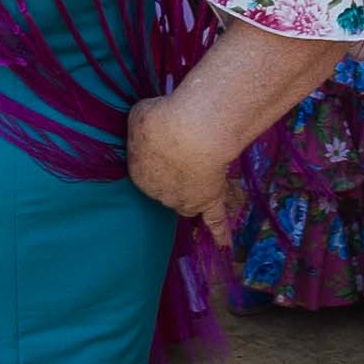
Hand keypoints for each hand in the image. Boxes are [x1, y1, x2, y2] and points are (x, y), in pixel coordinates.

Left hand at [125, 86, 242, 244]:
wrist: (191, 131)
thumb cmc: (160, 119)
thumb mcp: (140, 115)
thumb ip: (143, 125)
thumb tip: (147, 123)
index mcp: (138, 175)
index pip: (146, 174)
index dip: (157, 160)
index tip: (165, 145)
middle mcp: (159, 194)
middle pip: (165, 191)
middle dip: (172, 177)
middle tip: (182, 156)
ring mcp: (185, 200)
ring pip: (186, 204)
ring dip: (189, 197)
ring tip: (196, 186)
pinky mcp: (209, 199)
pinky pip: (215, 221)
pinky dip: (220, 234)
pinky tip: (224, 248)